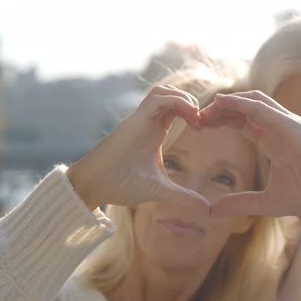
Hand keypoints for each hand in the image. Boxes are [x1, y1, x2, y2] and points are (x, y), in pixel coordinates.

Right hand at [67, 85, 209, 212]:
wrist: (94, 186)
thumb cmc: (121, 185)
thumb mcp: (160, 190)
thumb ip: (184, 197)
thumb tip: (207, 209)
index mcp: (155, 131)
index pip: (176, 108)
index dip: (194, 112)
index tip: (203, 129)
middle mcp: (148, 121)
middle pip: (172, 94)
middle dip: (192, 102)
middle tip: (202, 122)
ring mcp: (141, 118)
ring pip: (164, 91)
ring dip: (184, 98)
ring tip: (196, 117)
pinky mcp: (135, 120)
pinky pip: (157, 98)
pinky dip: (177, 101)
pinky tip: (190, 116)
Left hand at [199, 90, 300, 217]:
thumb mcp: (265, 201)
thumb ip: (239, 203)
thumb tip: (211, 212)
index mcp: (273, 141)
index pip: (242, 123)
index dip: (220, 122)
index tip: (199, 127)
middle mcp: (278, 128)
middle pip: (243, 109)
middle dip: (219, 110)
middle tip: (196, 117)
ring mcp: (285, 123)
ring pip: (251, 102)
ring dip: (227, 103)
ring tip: (205, 109)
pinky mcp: (290, 124)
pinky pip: (261, 107)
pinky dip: (240, 102)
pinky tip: (222, 102)